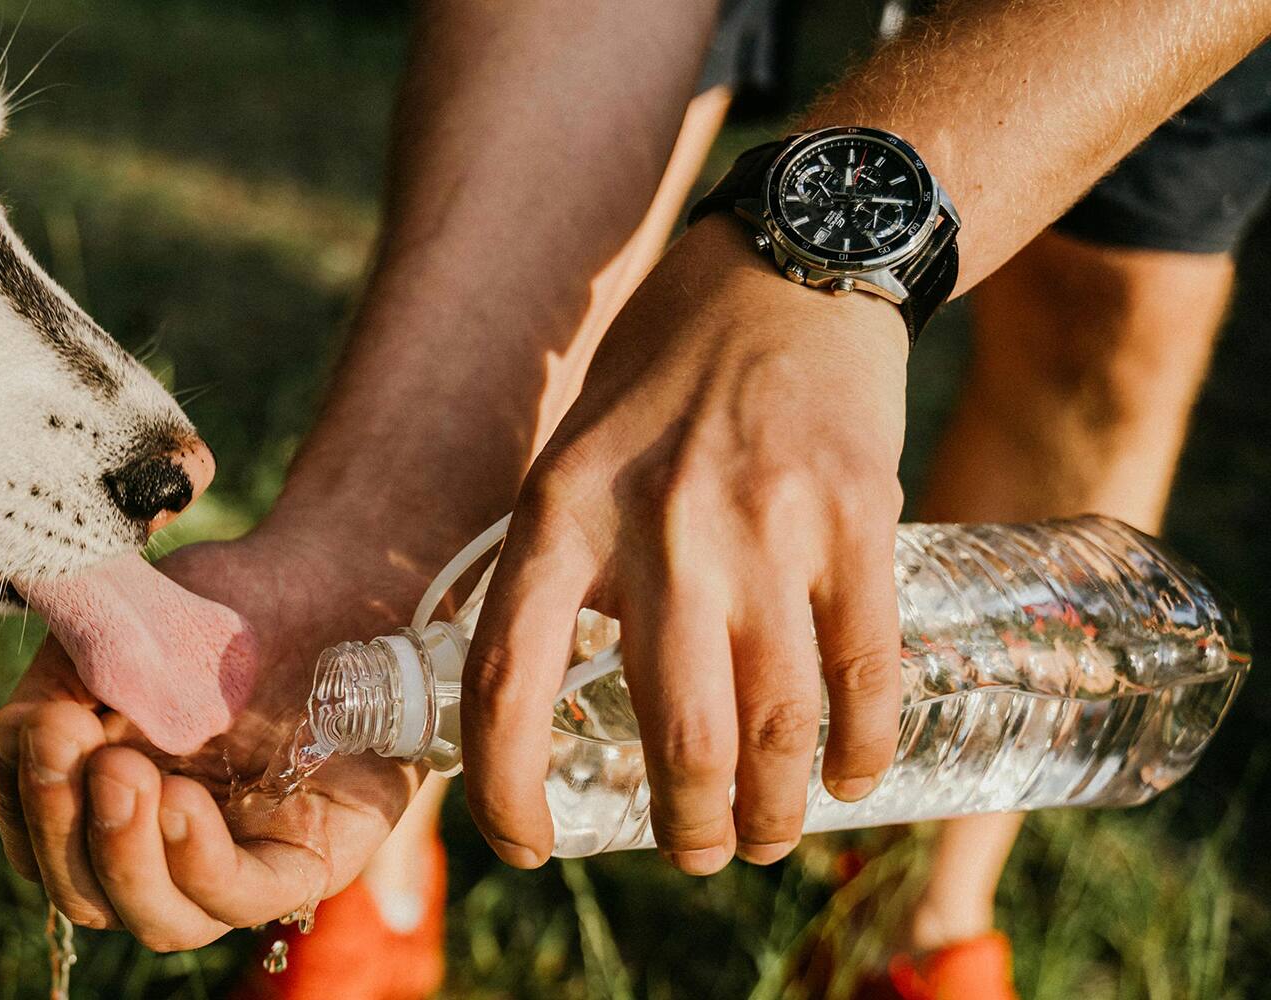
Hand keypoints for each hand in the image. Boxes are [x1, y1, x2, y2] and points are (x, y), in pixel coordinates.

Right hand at [0, 526, 428, 950]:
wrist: (331, 579)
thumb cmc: (220, 606)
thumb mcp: (120, 629)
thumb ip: (60, 681)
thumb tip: (23, 738)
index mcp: (106, 793)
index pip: (38, 840)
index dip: (24, 799)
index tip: (35, 725)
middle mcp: (164, 841)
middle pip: (85, 891)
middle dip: (61, 828)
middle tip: (67, 743)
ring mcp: (233, 859)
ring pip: (157, 919)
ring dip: (122, 856)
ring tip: (126, 775)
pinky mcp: (303, 860)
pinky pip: (241, 900)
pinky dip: (197, 863)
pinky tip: (180, 803)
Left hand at [461, 219, 907, 873]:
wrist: (786, 267)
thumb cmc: (660, 376)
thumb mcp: (569, 458)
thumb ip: (559, 571)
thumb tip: (543, 701)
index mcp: (561, 514)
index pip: (508, 681)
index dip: (505, 786)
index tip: (525, 842)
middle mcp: (659, 530)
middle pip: (677, 737)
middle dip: (687, 829)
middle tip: (694, 852)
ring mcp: (766, 529)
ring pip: (775, 727)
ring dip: (771, 813)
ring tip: (764, 837)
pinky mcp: (857, 519)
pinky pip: (864, 671)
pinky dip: (859, 749)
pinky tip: (849, 778)